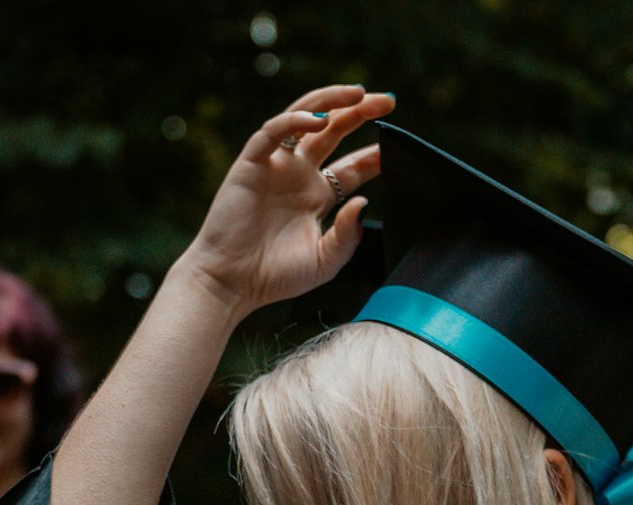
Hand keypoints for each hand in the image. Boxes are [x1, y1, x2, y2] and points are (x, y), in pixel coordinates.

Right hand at [176, 85, 395, 321]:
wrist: (232, 282)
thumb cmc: (275, 276)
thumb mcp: (325, 261)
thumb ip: (348, 235)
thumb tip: (363, 201)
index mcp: (317, 197)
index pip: (353, 167)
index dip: (375, 154)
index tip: (400, 146)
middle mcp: (299, 175)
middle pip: (334, 132)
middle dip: (360, 113)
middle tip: (387, 101)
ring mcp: (276, 166)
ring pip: (306, 119)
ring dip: (331, 101)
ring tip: (358, 93)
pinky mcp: (252, 163)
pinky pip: (274, 131)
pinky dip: (295, 121)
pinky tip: (319, 120)